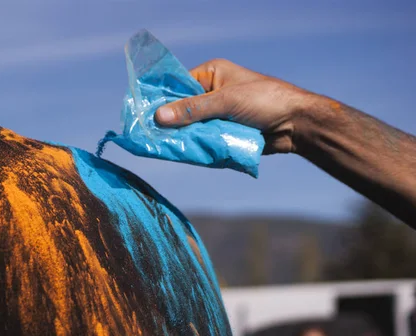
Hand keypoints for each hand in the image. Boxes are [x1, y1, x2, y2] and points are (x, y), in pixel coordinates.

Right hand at [155, 59, 313, 154]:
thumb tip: (159, 117)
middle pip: (182, 109)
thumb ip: (193, 109)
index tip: (143, 114)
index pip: (178, 85)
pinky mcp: (223, 133)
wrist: (296, 125)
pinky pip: (203, 140)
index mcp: (211, 75)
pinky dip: (196, 147)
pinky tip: (183, 154)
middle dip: (171, 122)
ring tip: (164, 148)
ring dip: (183, 137)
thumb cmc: (264, 101)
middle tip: (151, 136)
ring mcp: (217, 115)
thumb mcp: (226, 101)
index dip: (161, 99)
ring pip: (191, 127)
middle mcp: (211, 93)